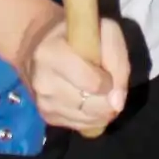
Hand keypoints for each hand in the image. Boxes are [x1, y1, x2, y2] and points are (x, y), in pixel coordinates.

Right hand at [14, 9, 129, 133]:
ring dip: (102, 110)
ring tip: (99, 92)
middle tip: (107, 85)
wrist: (40, 46)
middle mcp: (42, 82)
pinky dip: (92, 117)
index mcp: (50, 54)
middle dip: (108, 100)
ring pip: (88, 119)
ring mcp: (42, 103)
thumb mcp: (104, 32)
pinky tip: (89, 101)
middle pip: (90, 106)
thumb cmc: (77, 36)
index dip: (109, 81)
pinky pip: (81, 126)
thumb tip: (118, 102)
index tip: (107, 73)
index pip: (91, 83)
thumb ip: (117, 61)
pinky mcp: (46, 117)